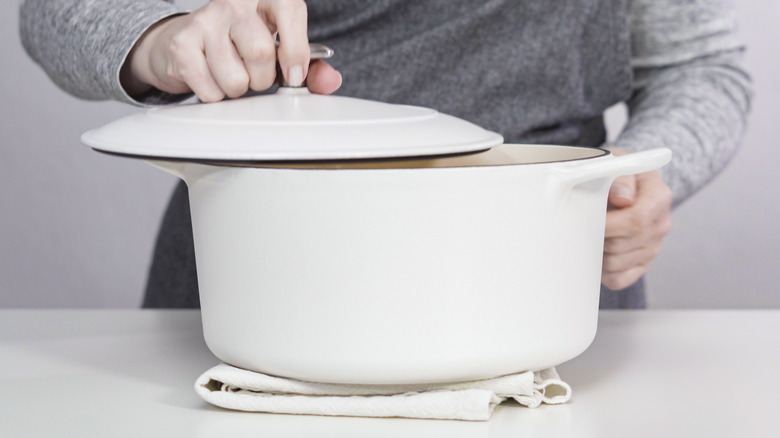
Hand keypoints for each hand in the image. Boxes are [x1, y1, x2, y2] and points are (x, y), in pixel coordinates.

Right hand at [120, 0, 341, 101]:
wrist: (189, 43)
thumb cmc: (243, 45)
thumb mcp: (281, 52)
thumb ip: (312, 69)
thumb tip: (330, 82)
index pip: (290, 10)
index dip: (296, 50)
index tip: (294, 75)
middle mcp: (234, 1)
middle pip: (261, 52)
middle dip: (264, 79)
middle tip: (256, 74)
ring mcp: (205, 19)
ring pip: (236, 78)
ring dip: (239, 89)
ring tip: (233, 74)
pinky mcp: (182, 44)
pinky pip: (212, 90)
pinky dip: (217, 95)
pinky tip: (212, 77)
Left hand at [602, 148, 672, 289]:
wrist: (621, 181)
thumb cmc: (614, 172)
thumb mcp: (616, 163)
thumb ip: (620, 178)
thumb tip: (622, 197)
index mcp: (659, 197)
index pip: (636, 220)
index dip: (608, 225)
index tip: (589, 219)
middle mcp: (661, 224)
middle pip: (622, 245)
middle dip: (597, 236)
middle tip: (584, 224)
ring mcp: (654, 246)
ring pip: (616, 264)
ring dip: (596, 252)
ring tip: (590, 233)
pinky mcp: (643, 263)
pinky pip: (619, 279)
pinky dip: (602, 271)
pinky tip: (597, 252)